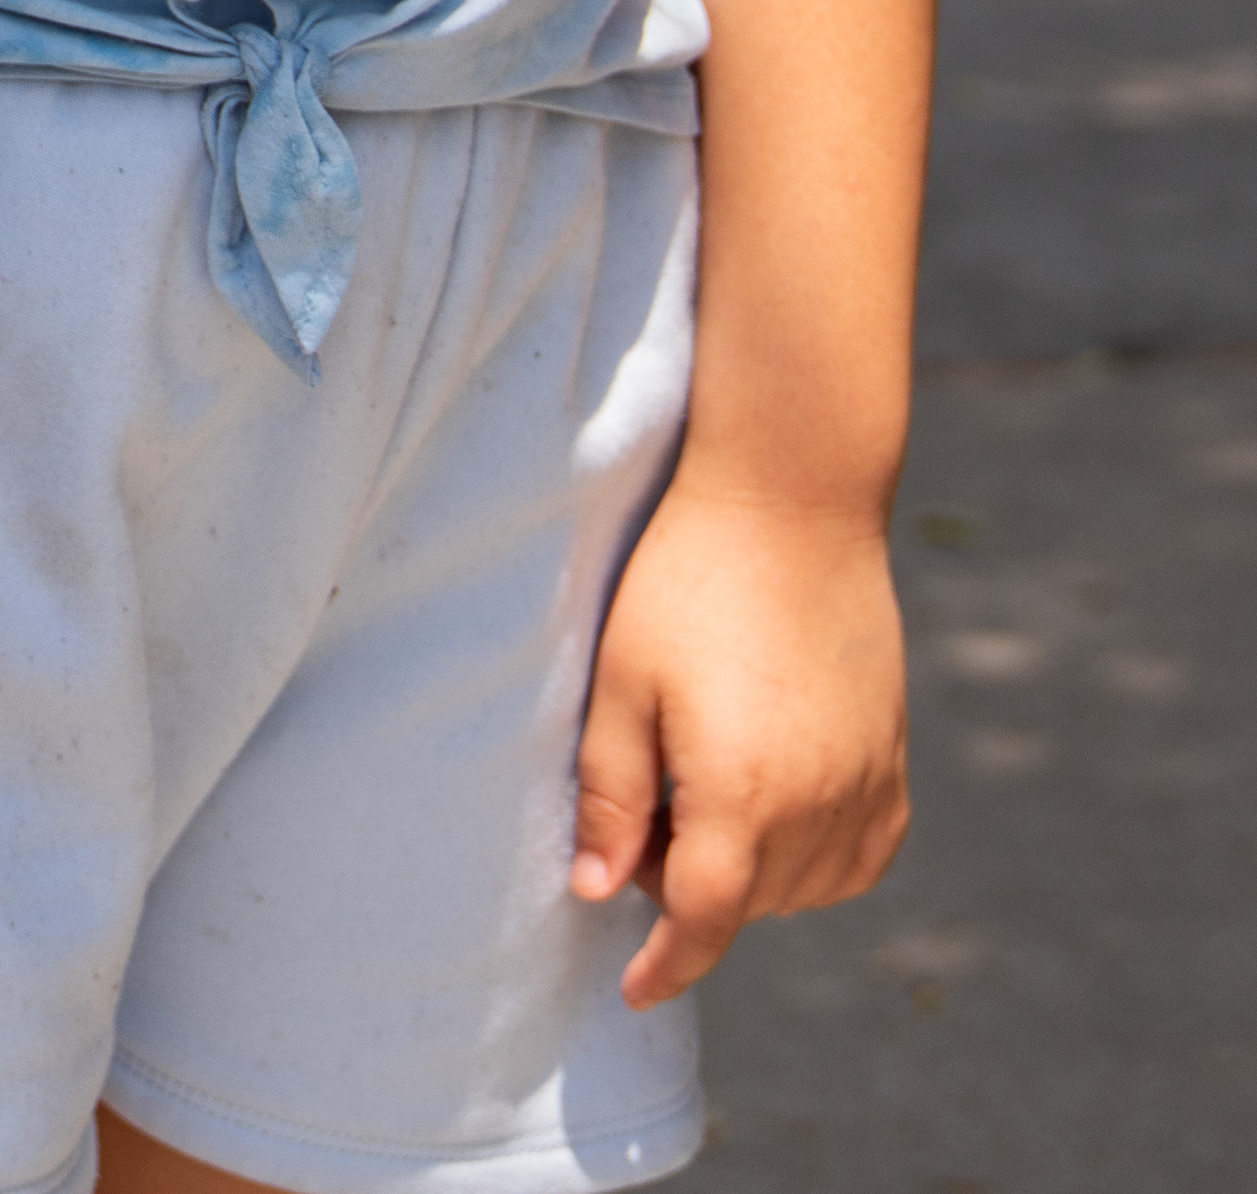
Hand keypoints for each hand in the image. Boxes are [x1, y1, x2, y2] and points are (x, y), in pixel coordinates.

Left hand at [571, 478, 910, 1004]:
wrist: (792, 502)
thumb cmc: (687, 582)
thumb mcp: (620, 681)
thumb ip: (609, 796)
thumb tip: (597, 892)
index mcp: (742, 794)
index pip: (702, 923)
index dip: (665, 966)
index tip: (634, 990)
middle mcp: (819, 805)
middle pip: (745, 903)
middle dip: (686, 883)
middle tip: (645, 801)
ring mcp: (869, 785)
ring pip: (803, 889)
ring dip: (750, 871)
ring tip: (703, 782)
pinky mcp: (896, 760)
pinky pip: (861, 855)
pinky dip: (816, 857)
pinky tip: (776, 803)